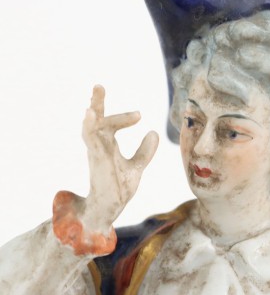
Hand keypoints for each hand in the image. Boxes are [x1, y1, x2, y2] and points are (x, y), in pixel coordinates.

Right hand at [81, 85, 158, 231]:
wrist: (109, 209)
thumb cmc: (119, 187)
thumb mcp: (137, 166)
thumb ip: (144, 151)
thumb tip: (153, 132)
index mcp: (108, 145)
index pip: (111, 124)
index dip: (123, 117)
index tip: (140, 115)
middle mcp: (100, 146)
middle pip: (96, 120)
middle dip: (97, 102)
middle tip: (98, 85)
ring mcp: (97, 153)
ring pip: (92, 128)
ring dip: (93, 111)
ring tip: (95, 94)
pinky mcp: (97, 161)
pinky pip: (92, 141)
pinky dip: (91, 128)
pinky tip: (90, 115)